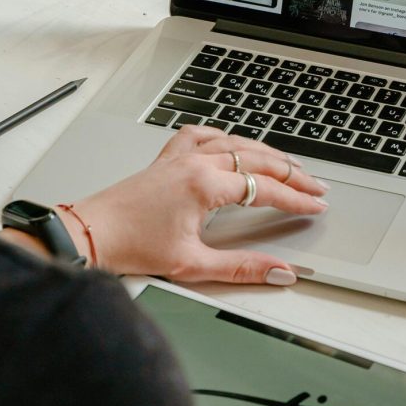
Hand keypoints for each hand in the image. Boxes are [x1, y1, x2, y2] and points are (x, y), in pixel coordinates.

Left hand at [58, 125, 327, 283]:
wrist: (89, 234)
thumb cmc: (131, 247)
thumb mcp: (192, 265)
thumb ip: (241, 267)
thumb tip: (278, 270)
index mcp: (204, 185)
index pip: (265, 188)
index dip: (296, 198)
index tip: (316, 205)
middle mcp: (195, 163)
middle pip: (258, 159)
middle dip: (293, 173)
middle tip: (316, 185)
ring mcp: (180, 157)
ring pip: (236, 142)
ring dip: (267, 153)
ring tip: (289, 165)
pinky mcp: (167, 159)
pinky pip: (203, 135)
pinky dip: (226, 136)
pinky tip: (233, 141)